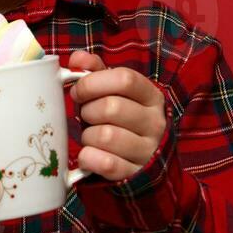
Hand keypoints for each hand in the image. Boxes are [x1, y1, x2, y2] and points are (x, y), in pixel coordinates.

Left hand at [67, 50, 167, 181]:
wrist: (141, 164)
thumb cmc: (122, 122)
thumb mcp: (114, 94)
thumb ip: (96, 72)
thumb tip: (77, 58)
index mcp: (151, 97)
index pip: (125, 78)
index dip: (93, 82)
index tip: (78, 91)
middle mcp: (155, 122)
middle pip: (112, 107)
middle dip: (87, 111)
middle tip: (85, 117)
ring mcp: (148, 150)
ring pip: (106, 136)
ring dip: (87, 136)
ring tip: (91, 137)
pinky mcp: (136, 174)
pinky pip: (106, 163)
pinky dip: (89, 158)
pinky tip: (89, 156)